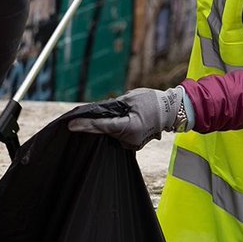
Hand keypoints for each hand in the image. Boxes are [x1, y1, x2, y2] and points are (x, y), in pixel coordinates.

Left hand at [68, 86, 184, 149]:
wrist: (171, 110)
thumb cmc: (152, 101)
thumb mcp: (131, 98)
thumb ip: (112, 105)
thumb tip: (98, 111)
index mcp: (130, 127)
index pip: (102, 127)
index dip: (86, 126)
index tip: (71, 125)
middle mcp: (130, 139)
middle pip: (106, 132)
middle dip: (96, 124)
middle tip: (86, 117)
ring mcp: (133, 143)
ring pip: (112, 134)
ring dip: (108, 126)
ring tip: (115, 114)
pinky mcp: (134, 143)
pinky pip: (119, 136)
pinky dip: (115, 129)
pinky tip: (118, 120)